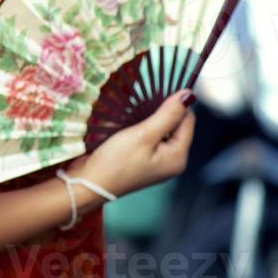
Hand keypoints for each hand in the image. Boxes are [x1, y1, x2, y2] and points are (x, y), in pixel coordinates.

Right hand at [73, 90, 195, 197]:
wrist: (88, 184)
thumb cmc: (116, 161)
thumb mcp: (143, 135)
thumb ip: (167, 115)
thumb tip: (189, 96)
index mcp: (178, 156)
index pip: (187, 120)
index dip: (174, 104)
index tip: (154, 93)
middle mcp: (172, 160)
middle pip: (175, 125)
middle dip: (160, 112)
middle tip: (139, 108)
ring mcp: (157, 162)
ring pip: (160, 129)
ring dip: (147, 119)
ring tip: (131, 118)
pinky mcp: (143, 160)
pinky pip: (149, 137)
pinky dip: (139, 128)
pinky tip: (126, 127)